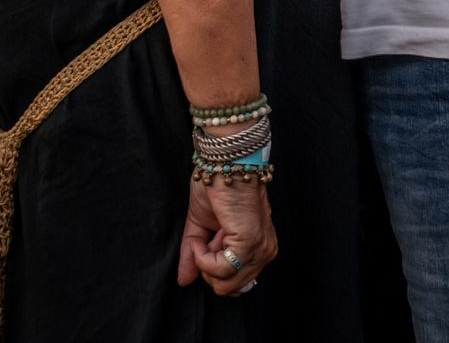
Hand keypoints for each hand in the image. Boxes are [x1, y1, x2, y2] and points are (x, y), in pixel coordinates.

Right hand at [177, 176, 275, 295]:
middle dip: (208, 267)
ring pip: (226, 284)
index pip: (236, 283)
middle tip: (208, 237)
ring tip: (209, 234)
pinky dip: (204, 258)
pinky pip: (222, 270)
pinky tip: (204, 237)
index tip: (208, 241)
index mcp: (257, 247)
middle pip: (229, 288)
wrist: (224, 160)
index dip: (213, 268)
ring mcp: (260, 249)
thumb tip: (184, 280)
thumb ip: (194, 254)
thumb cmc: (216, 183)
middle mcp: (264, 251)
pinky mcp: (250, 243)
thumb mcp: (201, 224)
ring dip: (206, 262)